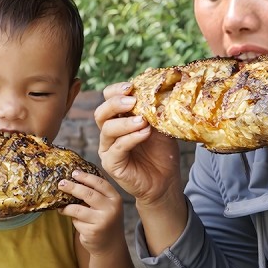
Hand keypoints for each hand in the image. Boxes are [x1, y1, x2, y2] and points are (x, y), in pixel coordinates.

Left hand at [58, 170, 127, 256]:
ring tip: (61, 207)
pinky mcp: (93, 231)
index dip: (86, 177)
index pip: (100, 183)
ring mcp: (102, 221)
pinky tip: (77, 222)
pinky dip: (74, 221)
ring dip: (67, 208)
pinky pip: (77, 221)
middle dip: (72, 187)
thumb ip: (97, 194)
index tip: (74, 173)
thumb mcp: (107, 206)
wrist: (111, 245)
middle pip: (87, 194)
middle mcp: (111, 209)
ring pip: (77, 209)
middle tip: (61, 184)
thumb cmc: (105, 221)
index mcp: (115, 199)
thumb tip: (73, 179)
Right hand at [94, 82, 181, 205]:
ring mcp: (107, 149)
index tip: (131, 87)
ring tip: (144, 121)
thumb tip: (157, 89)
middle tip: (133, 101)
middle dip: (115, 103)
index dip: (115, 91)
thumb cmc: (162, 152)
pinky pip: (117, 148)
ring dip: (126, 122)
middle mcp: (109, 133)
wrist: (166, 181)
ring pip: (107, 129)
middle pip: (101, 113)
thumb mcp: (160, 126)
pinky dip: (131, 138)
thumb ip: (154, 111)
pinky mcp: (111, 164)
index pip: (107, 99)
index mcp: (118, 119)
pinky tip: (144, 133)